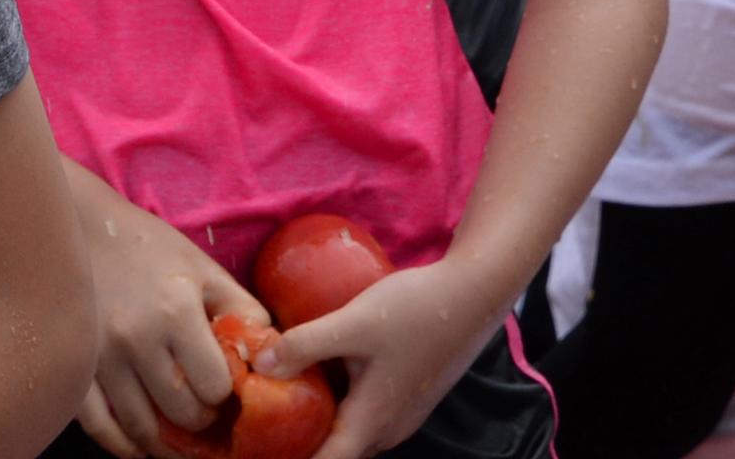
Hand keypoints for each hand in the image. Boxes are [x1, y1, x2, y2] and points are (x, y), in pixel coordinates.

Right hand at [68, 175, 269, 458]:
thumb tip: (269, 354)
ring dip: (166, 440)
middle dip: (201, 419)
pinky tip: (138, 444)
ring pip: (141, 427)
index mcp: (175, 310)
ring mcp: (99, 356)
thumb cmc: (149, 247)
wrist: (82, 226)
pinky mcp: (74, 365)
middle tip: (205, 411)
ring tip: (179, 434)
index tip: (225, 388)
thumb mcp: (203, 269)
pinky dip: (121, 444)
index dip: (226, 393)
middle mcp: (136, 338)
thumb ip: (240, 309)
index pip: (214, 384)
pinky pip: (98, 425)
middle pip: (180, 412)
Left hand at [252, 256, 511, 458]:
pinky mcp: (408, 394)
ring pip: (352, 432)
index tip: (263, 449)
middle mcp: (389, 428)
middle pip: (338, 451)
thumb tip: (259, 365)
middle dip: (303, 444)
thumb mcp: (354, 323)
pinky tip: (323, 375)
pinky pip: (365, 414)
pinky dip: (340, 406)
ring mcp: (402, 413)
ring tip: (285, 401)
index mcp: (373, 421)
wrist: (475, 292)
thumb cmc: (416, 310)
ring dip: (322, 424)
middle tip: (264, 426)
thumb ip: (304, 344)